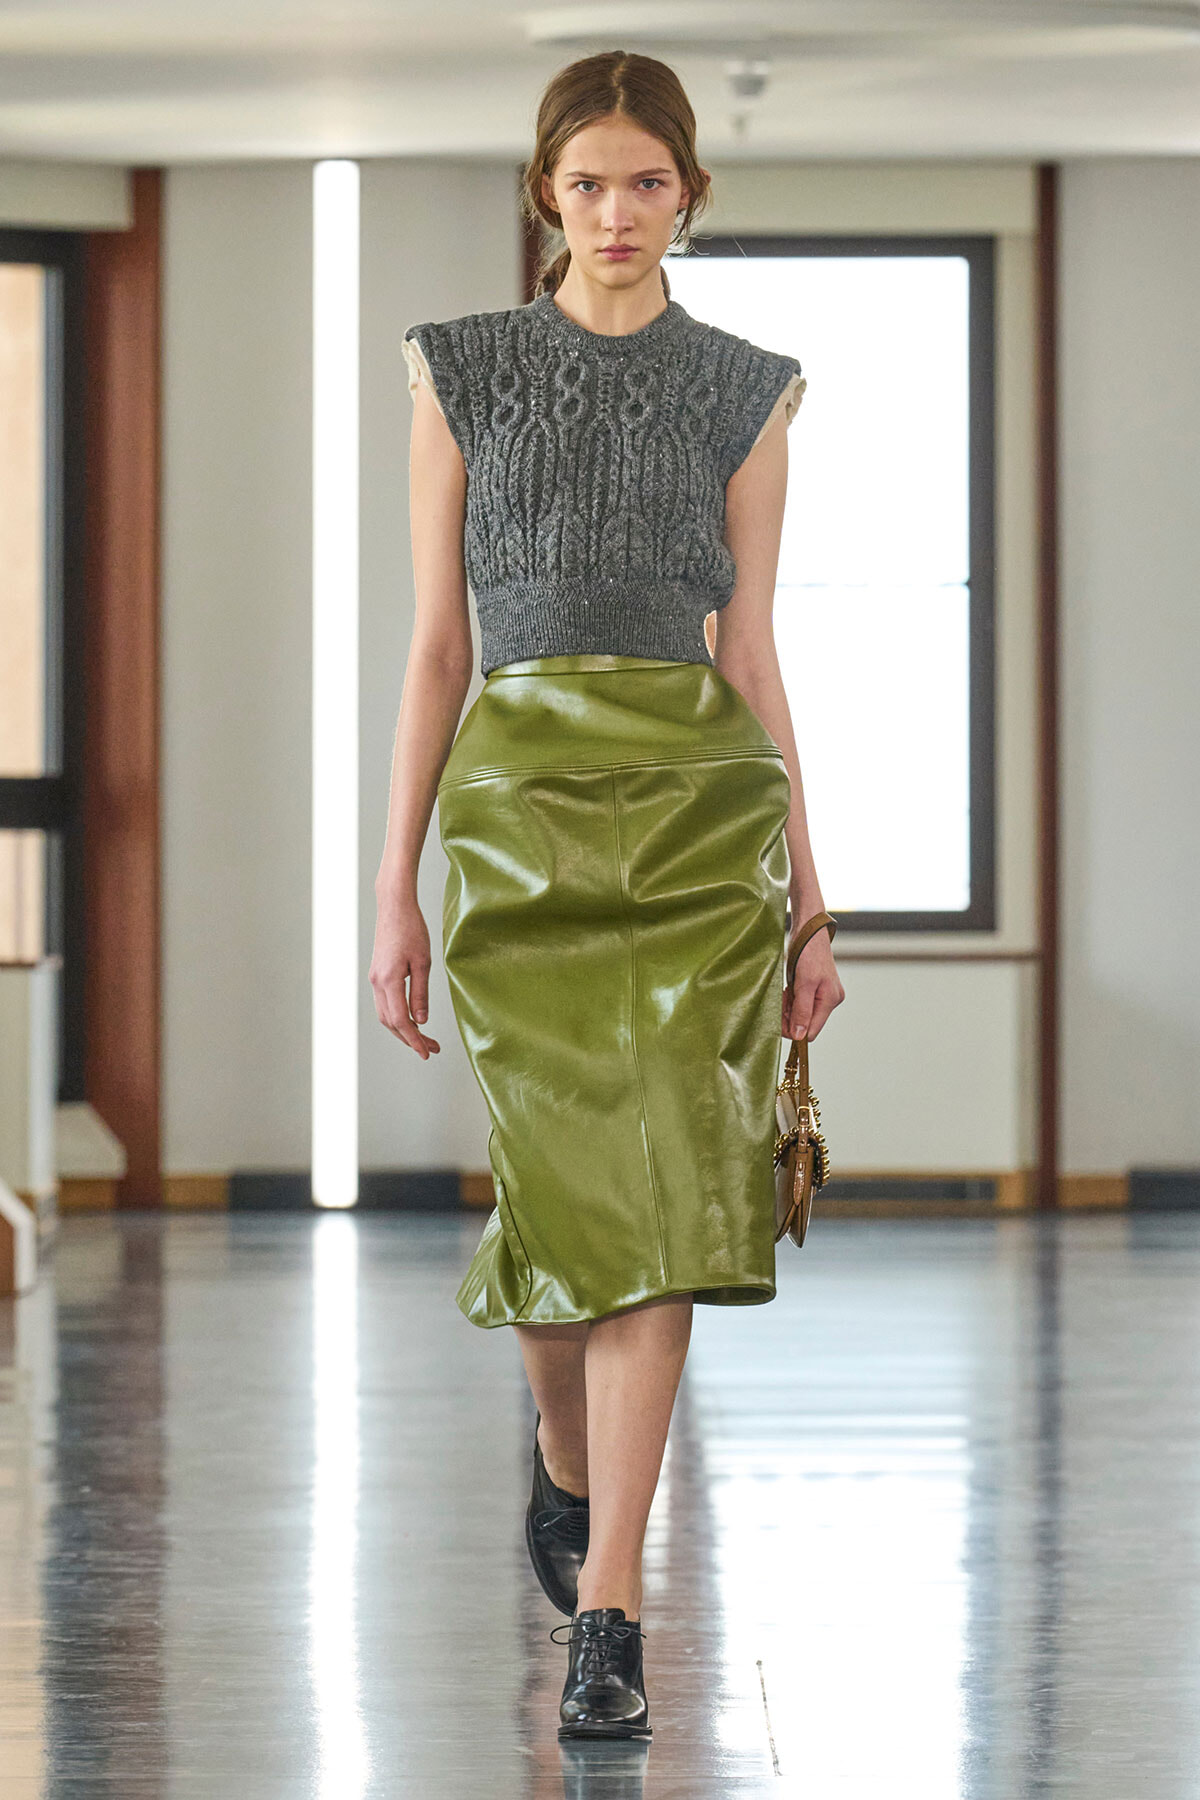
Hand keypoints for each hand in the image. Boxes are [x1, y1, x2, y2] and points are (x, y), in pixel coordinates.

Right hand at [369, 898, 440, 1059]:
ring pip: (385, 1015)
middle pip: (391, 1022)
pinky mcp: (377, 974)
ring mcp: (375, 979)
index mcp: (389, 980)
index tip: (427, 1052)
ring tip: (424, 1038)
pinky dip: (397, 1017)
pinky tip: (411, 1019)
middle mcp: (377, 983)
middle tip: (431, 1049)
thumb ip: (421, 994)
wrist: (394, 906)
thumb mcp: (423, 962)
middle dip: (410, 1039)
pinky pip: (384, 1003)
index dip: (414, 1039)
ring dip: (403, 1030)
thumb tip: (422, 1020)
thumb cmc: (412, 929)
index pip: (401, 1020)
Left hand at [782, 924, 844, 1042]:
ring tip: (784, 992)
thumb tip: (800, 1036)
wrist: (808, 930)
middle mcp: (829, 999)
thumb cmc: (808, 953)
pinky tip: (787, 990)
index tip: (780, 1020)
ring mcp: (821, 994)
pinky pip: (799, 1003)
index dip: (794, 1030)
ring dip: (788, 1007)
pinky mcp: (813, 988)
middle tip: (780, 1001)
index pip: (812, 1030)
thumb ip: (802, 1010)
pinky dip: (790, 1000)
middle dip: (789, 1016)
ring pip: (800, 1013)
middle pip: (805, 1022)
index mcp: (830, 1000)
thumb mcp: (804, 983)